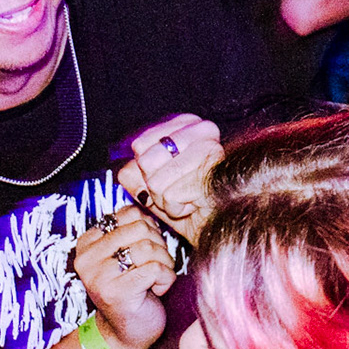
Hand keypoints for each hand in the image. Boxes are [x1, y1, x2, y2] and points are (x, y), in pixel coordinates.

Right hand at [72, 205, 175, 348]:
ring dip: (163, 264)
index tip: (143, 252)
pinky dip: (166, 279)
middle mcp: (87, 258)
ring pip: (149, 247)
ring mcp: (99, 276)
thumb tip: (147, 203)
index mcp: (87, 242)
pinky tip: (155, 291)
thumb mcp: (125, 253)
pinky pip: (157, 269)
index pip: (129, 213)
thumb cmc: (133, 287)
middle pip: (141, 228)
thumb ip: (130, 228)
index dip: (148, 229)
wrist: (127, 333)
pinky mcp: (117, 292)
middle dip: (158, 246)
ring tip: (154, 279)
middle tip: (153, 267)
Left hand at [117, 114, 223, 244]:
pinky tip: (195, 205)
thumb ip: (134, 173)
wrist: (220, 226)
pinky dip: (177, 209)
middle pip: (146, 161)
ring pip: (155, 181)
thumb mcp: (152, 184)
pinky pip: (169, 197)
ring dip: (165, 201)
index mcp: (188, 123)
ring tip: (187, 198)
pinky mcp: (211, 174)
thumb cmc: (187, 201)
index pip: (140, 144)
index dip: (144, 170)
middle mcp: (204, 129)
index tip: (167, 176)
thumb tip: (128, 171)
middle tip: (177, 190)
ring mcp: (211, 150)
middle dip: (154, 186)